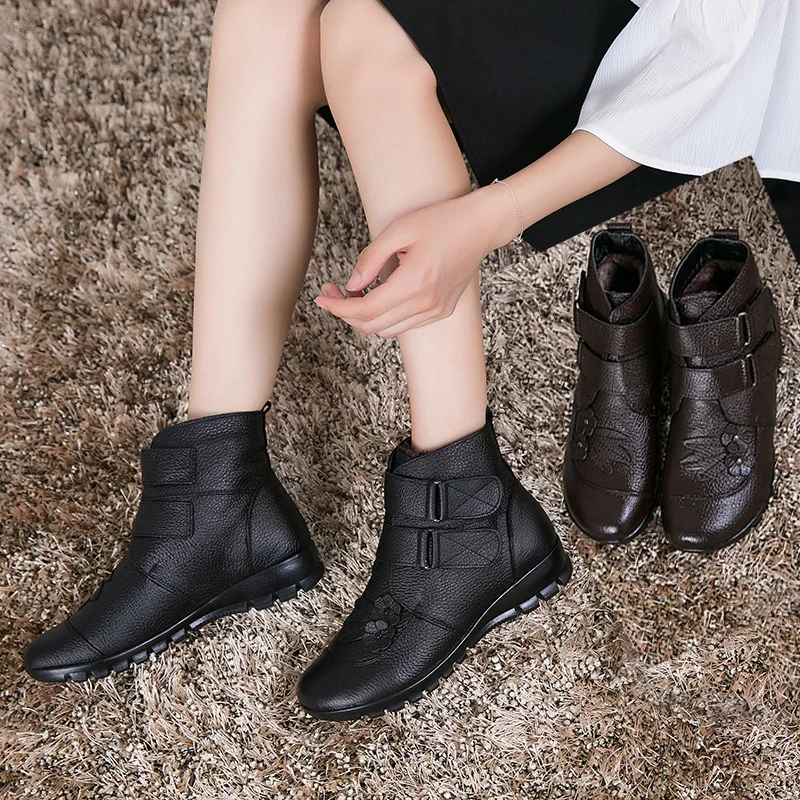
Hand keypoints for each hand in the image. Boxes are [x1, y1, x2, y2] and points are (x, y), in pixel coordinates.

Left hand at [314, 183, 518, 337]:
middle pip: (372, 325)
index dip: (338, 308)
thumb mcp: (399, 230)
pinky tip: (378, 298)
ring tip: (352, 296)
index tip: (321, 297)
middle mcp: (427, 303)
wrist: (480, 227)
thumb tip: (351, 285)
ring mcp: (436, 311)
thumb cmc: (442, 221)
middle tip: (332, 292)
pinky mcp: (442, 311)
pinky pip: (404, 325)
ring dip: (364, 318)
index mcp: (415, 283)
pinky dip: (385, 318)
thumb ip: (371, 258)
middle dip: (346, 313)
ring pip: (387, 330)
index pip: (365, 310)